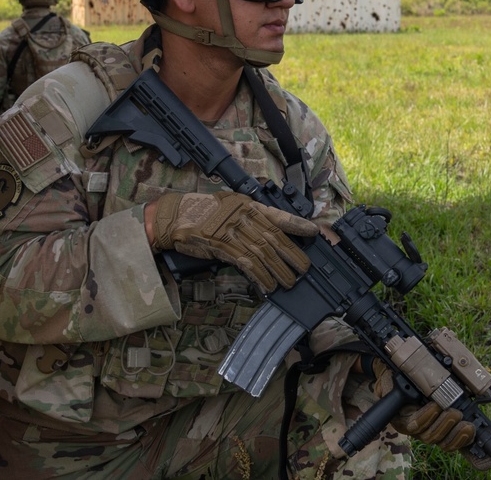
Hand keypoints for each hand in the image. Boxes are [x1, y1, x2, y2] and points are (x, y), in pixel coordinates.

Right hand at [149, 191, 316, 291]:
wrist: (177, 216)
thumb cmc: (203, 212)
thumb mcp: (230, 207)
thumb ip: (249, 218)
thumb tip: (270, 236)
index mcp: (248, 205)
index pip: (279, 215)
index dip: (297, 224)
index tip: (314, 231)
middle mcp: (243, 216)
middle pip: (274, 238)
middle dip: (292, 255)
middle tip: (304, 268)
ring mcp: (233, 231)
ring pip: (263, 253)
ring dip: (278, 270)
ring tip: (289, 282)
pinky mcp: (223, 246)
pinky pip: (247, 264)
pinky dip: (259, 276)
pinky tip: (267, 285)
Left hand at [371, 358, 490, 468]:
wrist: (401, 366)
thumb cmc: (431, 374)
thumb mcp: (461, 377)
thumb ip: (483, 384)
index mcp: (451, 424)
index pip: (466, 447)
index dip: (477, 457)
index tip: (488, 461)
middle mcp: (436, 429)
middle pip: (449, 446)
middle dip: (460, 438)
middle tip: (468, 425)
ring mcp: (419, 427)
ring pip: (432, 438)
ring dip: (444, 425)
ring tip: (452, 411)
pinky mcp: (402, 420)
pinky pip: (416, 425)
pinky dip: (427, 416)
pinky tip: (434, 406)